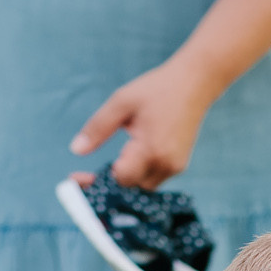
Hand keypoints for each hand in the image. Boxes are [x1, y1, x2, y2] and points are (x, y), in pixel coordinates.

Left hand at [69, 57, 217, 188]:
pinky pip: (153, 179)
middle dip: (112, 180)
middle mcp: (166, 164)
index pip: (121, 179)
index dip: (99, 180)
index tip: (76, 178)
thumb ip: (98, 128)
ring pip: (142, 187)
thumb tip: (76, 150)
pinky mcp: (179, 165)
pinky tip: (132, 154)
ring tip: (118, 156)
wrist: (194, 83)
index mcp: (151, 149)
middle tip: (93, 169)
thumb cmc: (156, 89)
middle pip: (131, 187)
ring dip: (126, 177)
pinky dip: (138, 172)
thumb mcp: (121, 102)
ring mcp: (175, 167)